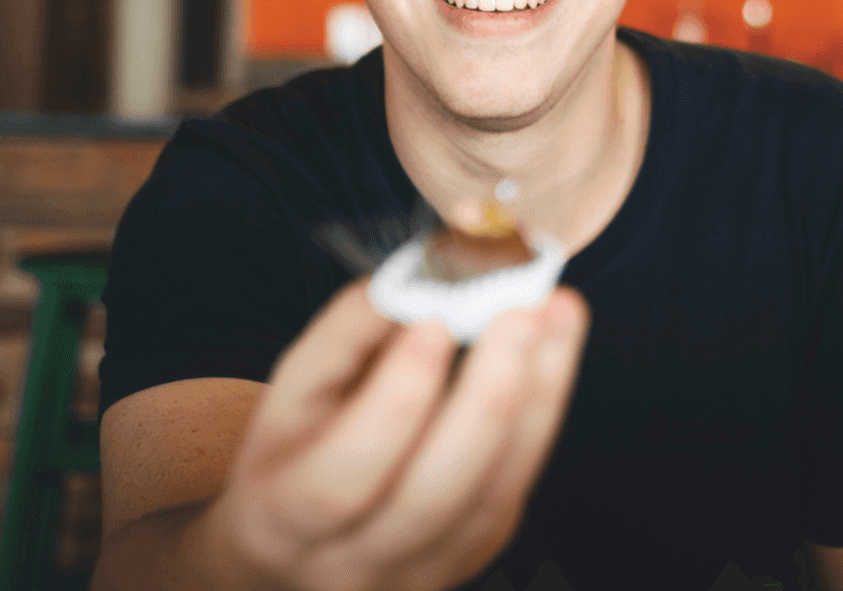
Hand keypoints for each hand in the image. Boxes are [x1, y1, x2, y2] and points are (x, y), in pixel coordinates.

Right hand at [205, 279, 588, 590]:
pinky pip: (518, 482)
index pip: (344, 474)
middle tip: (521, 312)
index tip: (435, 322)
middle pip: (432, 494)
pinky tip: (556, 347)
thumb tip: (412, 280)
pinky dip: (544, 409)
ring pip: (493, 492)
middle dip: (487, 398)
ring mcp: (424, 568)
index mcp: (286, 518)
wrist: (303, 542)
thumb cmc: (296, 450)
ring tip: (556, 314)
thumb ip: (344, 335)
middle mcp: (355, 562)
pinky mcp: (476, 549)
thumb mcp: (291, 394)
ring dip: (537, 396)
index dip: (395, 399)